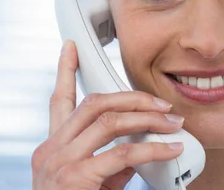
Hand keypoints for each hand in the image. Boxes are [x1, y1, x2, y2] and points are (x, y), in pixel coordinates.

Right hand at [31, 40, 183, 188]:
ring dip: (146, 118)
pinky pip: (122, 153)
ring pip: (108, 120)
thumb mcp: (90, 185)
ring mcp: (60, 163)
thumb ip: (107, 164)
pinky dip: (153, 149)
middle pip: (94, 104)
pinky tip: (172, 149)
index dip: (65, 71)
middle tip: (161, 103)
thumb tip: (135, 151)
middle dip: (132, 97)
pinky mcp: (75, 178)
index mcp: (52, 147)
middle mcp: (51, 150)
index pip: (58, 100)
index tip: (71, 47)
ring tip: (172, 122)